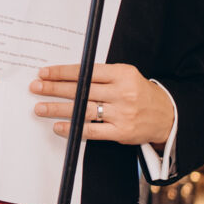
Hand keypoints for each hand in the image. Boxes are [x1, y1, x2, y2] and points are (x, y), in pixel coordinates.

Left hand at [31, 64, 172, 145]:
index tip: (44, 73)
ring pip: (84, 109)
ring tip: (40, 107)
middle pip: (81, 89)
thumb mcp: (126, 76)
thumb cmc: (139, 93)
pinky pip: (92, 131)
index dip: (62, 72)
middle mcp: (122, 92)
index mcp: (122, 74)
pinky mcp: (122, 132)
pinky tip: (58, 127)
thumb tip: (67, 76)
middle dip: (54, 88)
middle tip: (35, 87)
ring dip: (58, 109)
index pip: (86, 71)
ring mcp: (122, 113)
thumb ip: (101, 75)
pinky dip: (73, 129)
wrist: (167, 115)